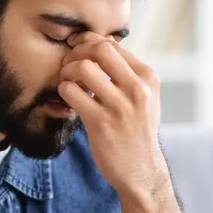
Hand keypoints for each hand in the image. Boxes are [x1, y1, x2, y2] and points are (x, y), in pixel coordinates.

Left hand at [58, 32, 167, 196]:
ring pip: (83, 69)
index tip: (76, 50)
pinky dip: (64, 92)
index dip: (88, 43)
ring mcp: (119, 106)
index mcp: (148, 78)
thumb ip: (127, 73)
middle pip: (99, 51)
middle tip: (69, 65)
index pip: (112, 46)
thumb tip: (100, 45)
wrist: (141, 170)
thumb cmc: (137, 131)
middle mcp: (137, 89)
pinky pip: (72, 93)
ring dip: (68, 73)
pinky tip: (69, 100)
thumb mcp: (144, 97)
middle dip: (77, 53)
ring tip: (68, 84)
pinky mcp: (101, 123)